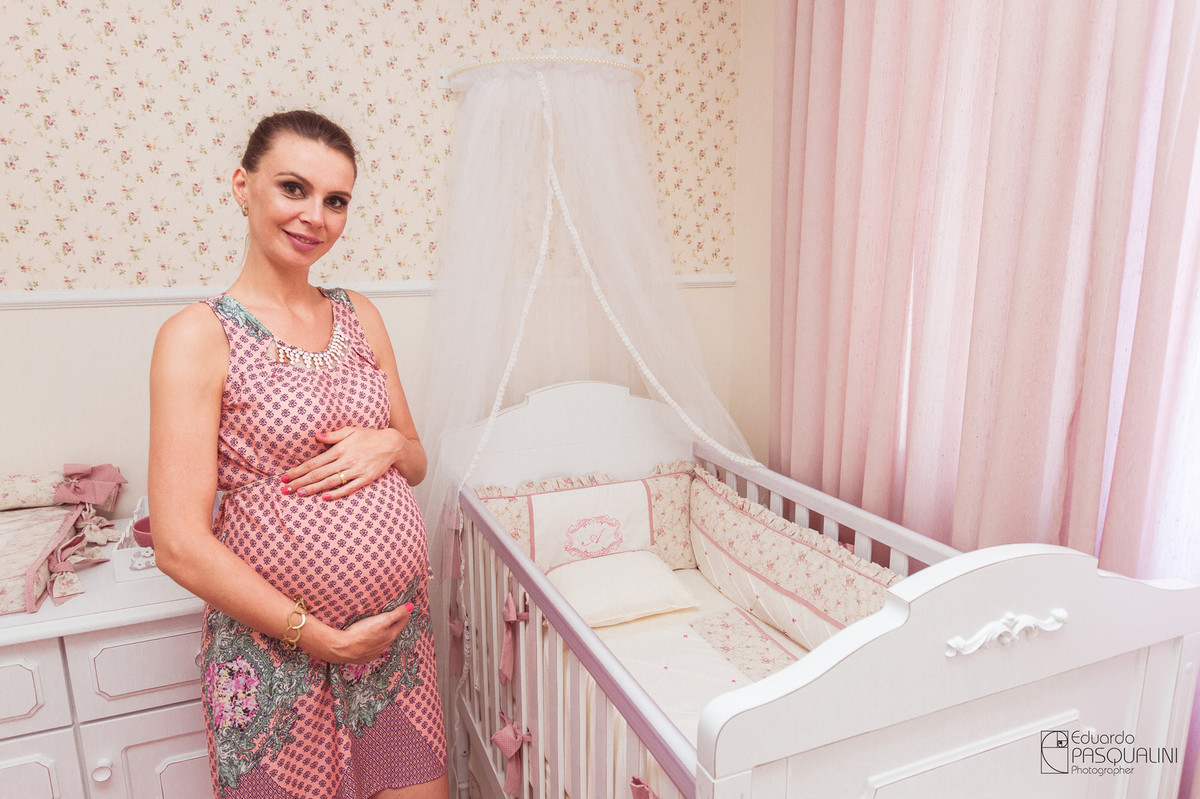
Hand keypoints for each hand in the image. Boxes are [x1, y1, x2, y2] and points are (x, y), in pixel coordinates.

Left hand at [282, 426, 405, 500]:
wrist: (392, 444)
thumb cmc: (369, 436)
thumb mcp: (351, 430)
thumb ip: (333, 435)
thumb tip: (316, 436)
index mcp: (340, 449)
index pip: (314, 462)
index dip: (298, 470)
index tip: (285, 477)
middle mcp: (346, 460)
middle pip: (318, 473)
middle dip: (300, 482)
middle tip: (285, 489)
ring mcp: (356, 471)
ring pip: (330, 481)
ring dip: (314, 488)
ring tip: (299, 494)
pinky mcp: (365, 479)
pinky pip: (348, 488)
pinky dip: (336, 493)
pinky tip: (324, 498)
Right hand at [319, 602, 413, 664]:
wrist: (343, 648)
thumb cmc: (361, 633)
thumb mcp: (383, 620)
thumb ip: (397, 614)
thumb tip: (411, 607)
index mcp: (391, 635)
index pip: (403, 621)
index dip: (404, 613)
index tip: (403, 607)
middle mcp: (385, 645)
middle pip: (394, 631)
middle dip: (395, 623)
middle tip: (393, 614)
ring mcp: (375, 651)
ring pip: (383, 639)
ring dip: (383, 632)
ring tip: (379, 625)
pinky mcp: (365, 655)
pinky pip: (373, 647)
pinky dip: (373, 640)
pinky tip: (367, 637)